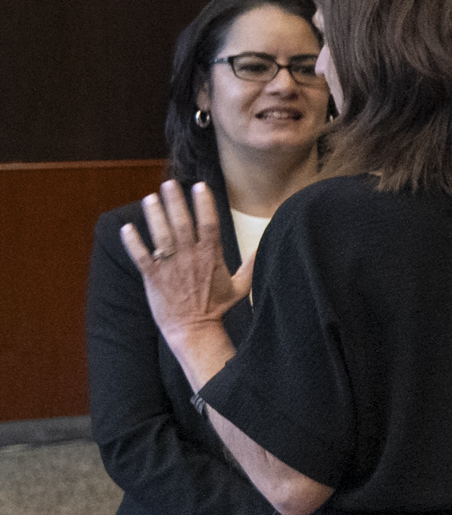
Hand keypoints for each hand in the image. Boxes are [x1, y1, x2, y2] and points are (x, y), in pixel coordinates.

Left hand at [121, 181, 240, 346]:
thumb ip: (249, 265)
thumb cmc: (216, 308)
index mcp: (211, 256)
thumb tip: (261, 248)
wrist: (194, 330)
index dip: (204, 204)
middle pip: (182, 224)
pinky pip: (141, 257)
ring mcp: (170, 268)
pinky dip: (133, 243)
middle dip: (175, 202)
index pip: (208, 224)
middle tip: (169, 183)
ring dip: (154, 216)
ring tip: (150, 198)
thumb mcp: (239, 287)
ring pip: (161, 236)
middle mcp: (190, 258)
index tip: (199, 186)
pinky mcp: (153, 279)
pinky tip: (127, 228)